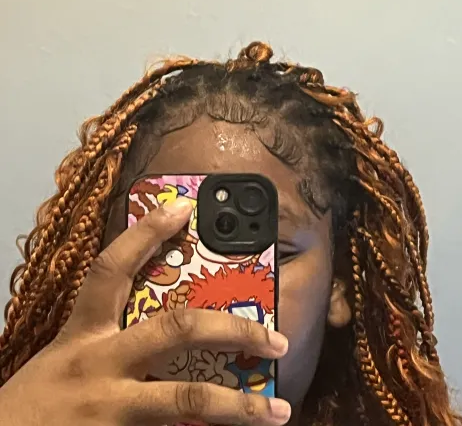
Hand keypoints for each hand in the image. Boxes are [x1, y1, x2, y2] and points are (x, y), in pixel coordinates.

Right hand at [0, 198, 290, 425]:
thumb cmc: (31, 403)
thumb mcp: (64, 357)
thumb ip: (106, 337)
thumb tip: (162, 321)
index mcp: (83, 335)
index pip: (114, 268)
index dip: (146, 232)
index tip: (183, 207)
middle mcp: (100, 364)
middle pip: (176, 330)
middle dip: (232, 329)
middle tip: (274, 337)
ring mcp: (110, 409)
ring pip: (186, 399)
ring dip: (238, 406)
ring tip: (277, 409)